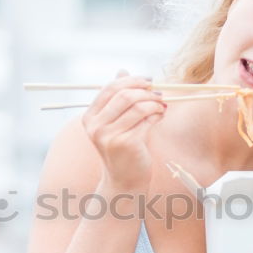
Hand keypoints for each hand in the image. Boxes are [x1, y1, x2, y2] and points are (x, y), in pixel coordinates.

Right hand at [82, 69, 166, 191]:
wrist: (124, 181)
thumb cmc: (122, 149)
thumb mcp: (115, 122)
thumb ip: (117, 98)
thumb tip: (122, 70)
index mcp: (90, 118)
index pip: (110, 88)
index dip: (131, 80)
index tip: (148, 80)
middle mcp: (96, 127)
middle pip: (125, 95)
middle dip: (146, 91)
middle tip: (159, 93)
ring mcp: (109, 136)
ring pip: (138, 107)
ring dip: (155, 103)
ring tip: (162, 106)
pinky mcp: (126, 144)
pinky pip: (147, 120)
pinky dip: (157, 115)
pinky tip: (160, 117)